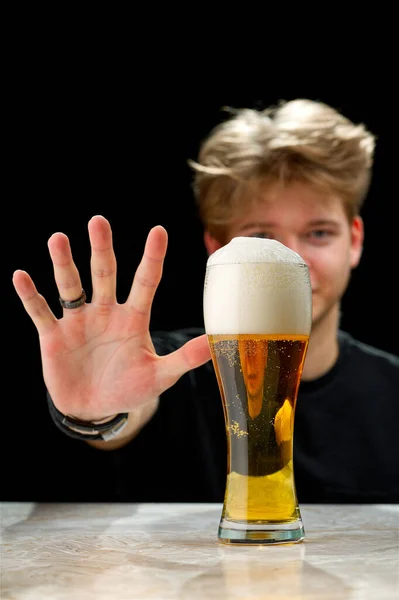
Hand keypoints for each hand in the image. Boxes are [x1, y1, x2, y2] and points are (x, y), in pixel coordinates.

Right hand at [12, 215, 210, 420]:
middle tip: (98, 221)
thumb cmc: (129, 389)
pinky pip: (40, 312)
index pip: (145, 282)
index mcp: (133, 318)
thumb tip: (217, 342)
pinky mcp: (54, 335)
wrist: (94, 409)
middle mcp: (106, 312)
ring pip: (70, 286)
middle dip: (101, 248)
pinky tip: (21, 276)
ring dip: (63, 264)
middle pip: (104, 274)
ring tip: (58, 238)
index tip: (158, 231)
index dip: (152, 258)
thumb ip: (184, 358)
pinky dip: (30, 296)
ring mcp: (78, 322)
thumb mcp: (159, 376)